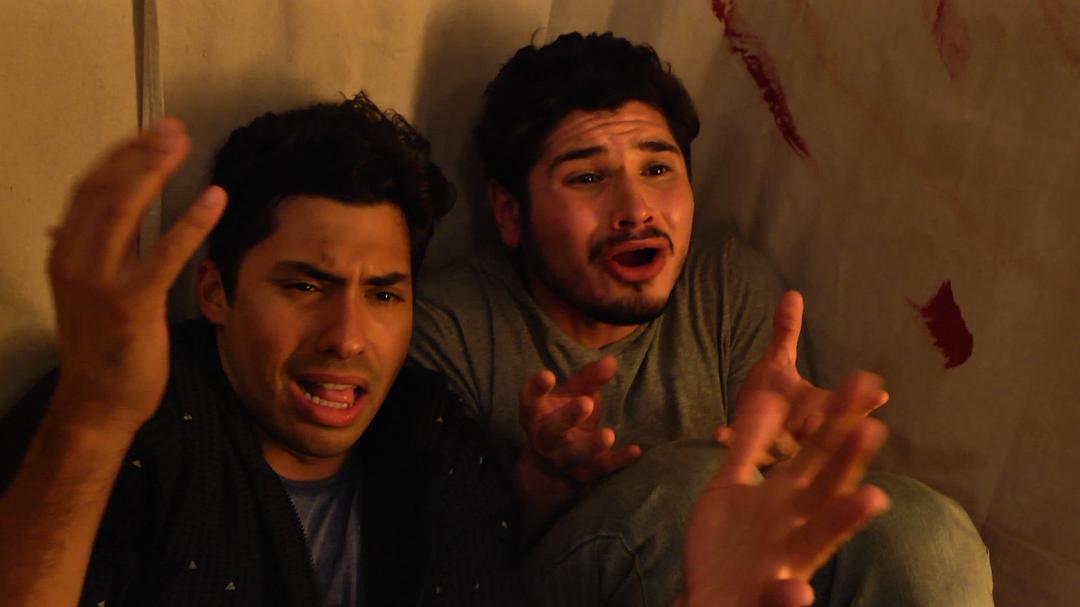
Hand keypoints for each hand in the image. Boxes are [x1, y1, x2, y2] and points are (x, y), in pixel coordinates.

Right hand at [48, 118, 226, 435]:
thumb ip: (80, 254)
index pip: (90, 189)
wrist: (97, 403)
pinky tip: (214, 200)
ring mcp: (100, 282)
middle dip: (138, 152)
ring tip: (181, 145)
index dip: (121, 156)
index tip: (150, 133)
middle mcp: (75, 261)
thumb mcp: (81, 293)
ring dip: (153, 171)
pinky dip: (189, 223)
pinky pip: (163, 254)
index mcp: (66, 254)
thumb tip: (65, 225)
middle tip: (170, 127)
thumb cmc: (100, 348)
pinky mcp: (131, 304)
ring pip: (123, 211)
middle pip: (104, 190)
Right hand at [514, 357, 641, 530]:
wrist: (551, 464)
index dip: (536, 388)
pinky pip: (602, 468)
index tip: (548, 374)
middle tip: (585, 403)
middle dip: (568, 417)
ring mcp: (563, 458)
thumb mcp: (572, 394)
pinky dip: (618, 461)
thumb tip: (611, 361)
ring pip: (575, 454)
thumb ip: (589, 378)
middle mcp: (545, 438)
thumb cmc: (564, 416)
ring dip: (591, 445)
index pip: (530, 400)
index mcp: (536, 414)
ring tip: (608, 434)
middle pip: (552, 430)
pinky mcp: (584, 473)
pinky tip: (635, 450)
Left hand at [678, 374, 890, 606]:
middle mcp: (796, 524)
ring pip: (820, 539)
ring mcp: (787, 562)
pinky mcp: (772, 597)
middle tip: (873, 427)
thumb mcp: (731, 486)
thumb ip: (749, 445)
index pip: (817, 450)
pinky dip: (789, 596)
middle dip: (848, 460)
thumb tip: (768, 396)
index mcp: (786, 495)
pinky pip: (783, 598)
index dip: (837, 419)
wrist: (709, 598)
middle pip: (827, 486)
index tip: (863, 380)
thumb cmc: (726, 543)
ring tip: (874, 497)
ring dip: (845, 519)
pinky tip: (798, 591)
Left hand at [718, 291, 885, 463]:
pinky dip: (730, 438)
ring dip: (783, 440)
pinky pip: (737, 446)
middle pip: (819, 434)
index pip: (843, 407)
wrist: (741, 425)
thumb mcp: (778, 362)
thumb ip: (786, 332)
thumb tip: (792, 293)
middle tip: (828, 415)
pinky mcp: (745, 453)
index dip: (861, 403)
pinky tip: (719, 431)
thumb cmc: (770, 395)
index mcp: (816, 410)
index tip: (879, 394)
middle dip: (824, 425)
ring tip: (790, 430)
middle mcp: (802, 434)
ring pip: (783, 446)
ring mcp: (775, 447)